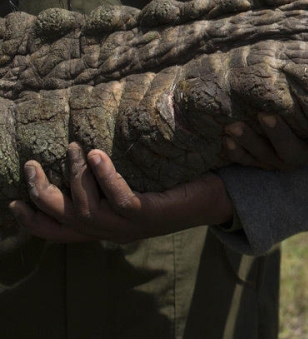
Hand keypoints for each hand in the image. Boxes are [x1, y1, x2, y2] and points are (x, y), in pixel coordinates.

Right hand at [9, 143, 232, 243]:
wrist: (217, 197)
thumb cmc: (176, 185)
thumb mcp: (138, 185)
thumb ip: (112, 180)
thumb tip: (84, 149)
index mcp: (107, 226)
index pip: (61, 231)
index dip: (34, 219)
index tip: (12, 200)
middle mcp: (114, 231)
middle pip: (65, 220)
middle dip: (42, 194)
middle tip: (33, 166)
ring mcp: (132, 226)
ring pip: (88, 210)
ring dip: (75, 177)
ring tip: (76, 148)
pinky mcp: (151, 214)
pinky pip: (120, 199)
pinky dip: (105, 178)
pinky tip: (97, 155)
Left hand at [223, 113, 307, 170]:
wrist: (289, 113)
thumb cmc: (307, 98)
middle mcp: (305, 152)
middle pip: (294, 152)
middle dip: (278, 134)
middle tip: (265, 115)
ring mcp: (282, 159)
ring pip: (268, 157)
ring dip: (250, 141)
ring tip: (233, 126)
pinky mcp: (262, 161)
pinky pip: (248, 161)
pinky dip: (237, 152)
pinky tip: (226, 140)